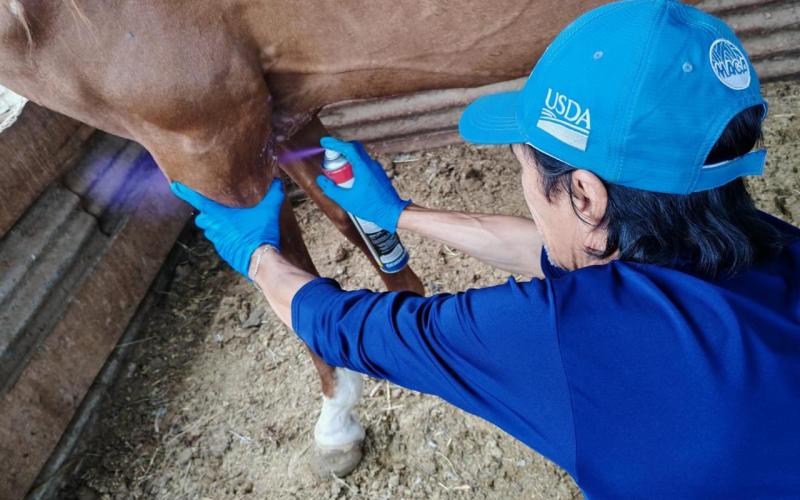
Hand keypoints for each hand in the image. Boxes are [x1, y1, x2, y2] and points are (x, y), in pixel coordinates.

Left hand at [170, 178, 284, 276]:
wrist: (261, 260)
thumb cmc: (261, 233)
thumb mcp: (269, 211)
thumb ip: (274, 195)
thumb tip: (278, 183)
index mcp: (221, 216)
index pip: (199, 201)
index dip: (185, 192)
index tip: (175, 186)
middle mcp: (216, 228)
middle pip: (201, 219)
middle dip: (206, 215)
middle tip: (216, 211)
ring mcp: (219, 242)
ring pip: (210, 233)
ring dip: (216, 228)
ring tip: (230, 225)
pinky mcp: (225, 253)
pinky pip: (221, 244)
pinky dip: (226, 240)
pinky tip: (239, 239)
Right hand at [316, 137, 410, 231]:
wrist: (392, 213)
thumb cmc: (371, 208)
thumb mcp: (346, 200)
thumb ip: (331, 189)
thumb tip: (321, 180)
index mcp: (364, 168)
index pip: (348, 148)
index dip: (335, 143)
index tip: (325, 142)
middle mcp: (371, 165)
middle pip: (354, 148)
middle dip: (341, 148)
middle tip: (330, 154)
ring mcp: (377, 168)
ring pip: (360, 155)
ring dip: (348, 157)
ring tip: (338, 168)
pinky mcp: (378, 174)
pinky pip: (364, 163)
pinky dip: (355, 164)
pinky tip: (349, 177)